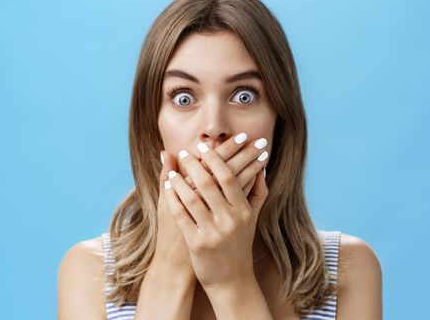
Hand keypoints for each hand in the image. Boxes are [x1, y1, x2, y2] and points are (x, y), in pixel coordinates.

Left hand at [163, 137, 269, 290]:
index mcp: (243, 211)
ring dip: (179, 181)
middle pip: (209, 184)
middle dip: (194, 165)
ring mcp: (213, 233)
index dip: (216, 159)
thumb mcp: (253, 219)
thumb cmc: (240, 245)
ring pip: (193, 198)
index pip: (229, 177)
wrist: (232, 280)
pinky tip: (167, 189)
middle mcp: (230, 220)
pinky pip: (181, 216)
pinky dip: (173, 200)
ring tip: (172, 172)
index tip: (203, 148)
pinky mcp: (197, 244)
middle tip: (185, 153)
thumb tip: (262, 166)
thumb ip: (258, 191)